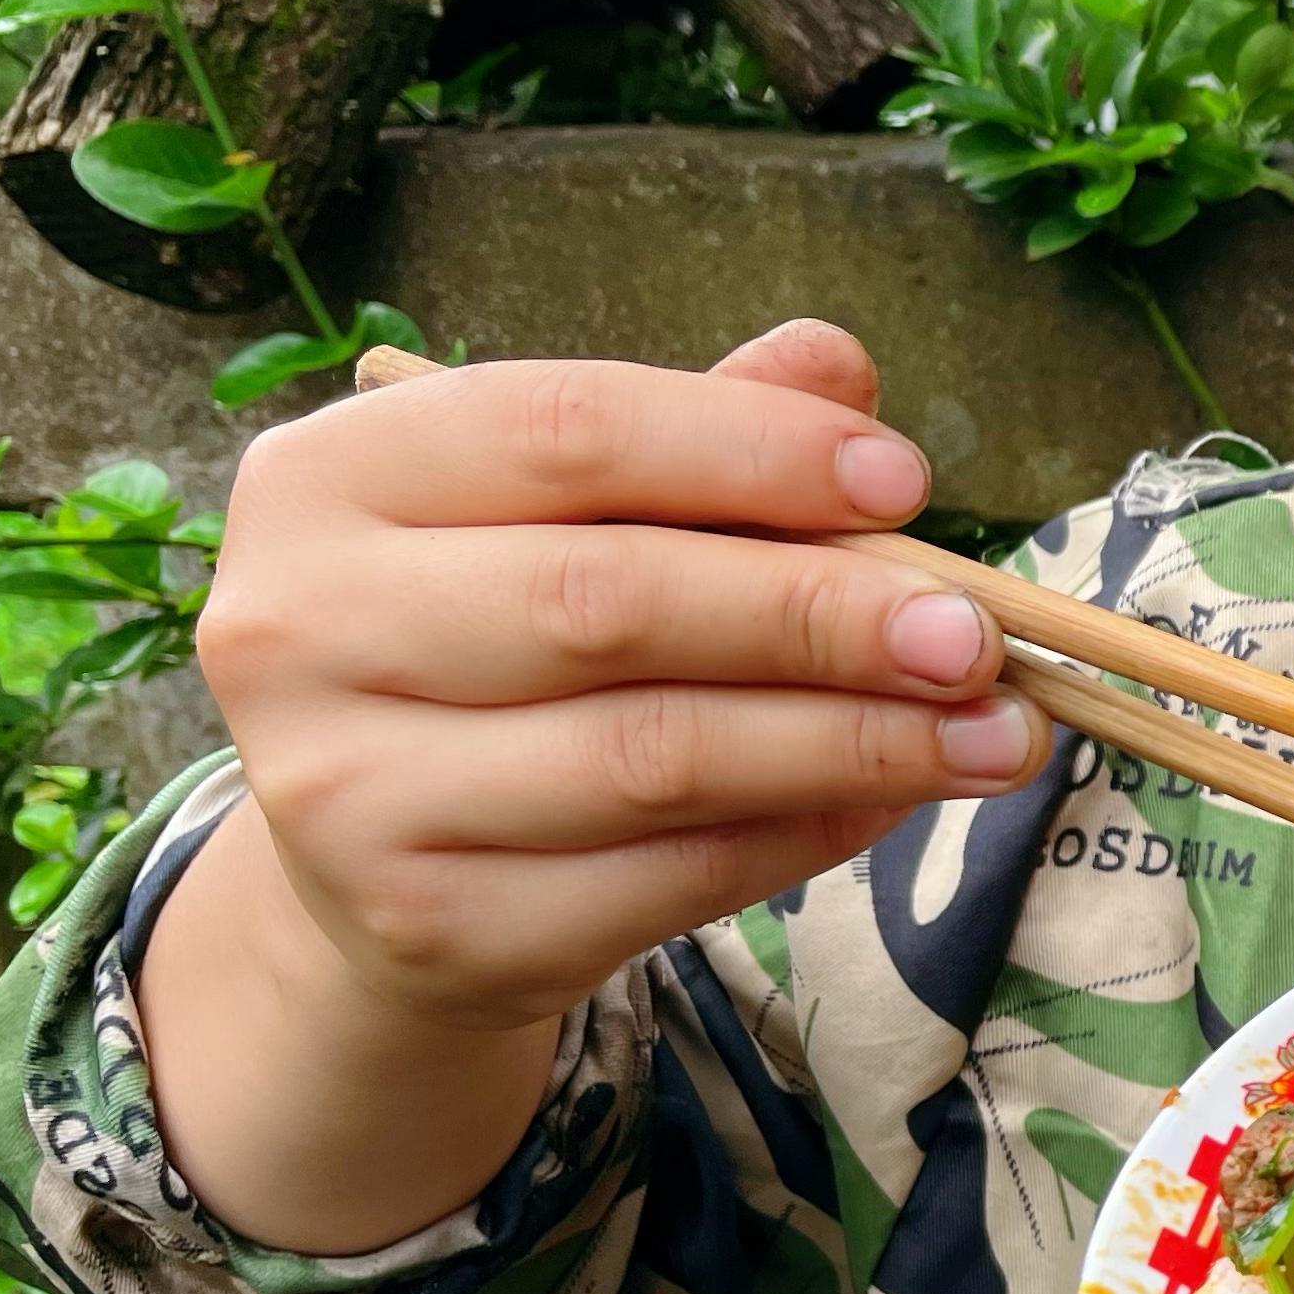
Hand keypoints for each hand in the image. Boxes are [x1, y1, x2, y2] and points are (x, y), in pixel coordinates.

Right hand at [189, 320, 1051, 1031]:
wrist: (384, 854)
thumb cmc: (507, 629)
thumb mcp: (580, 506)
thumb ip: (705, 430)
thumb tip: (841, 366)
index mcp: (330, 478)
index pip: (568, 432)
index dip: (753, 452)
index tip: (907, 482)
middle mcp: (299, 629)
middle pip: (611, 602)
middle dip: (824, 615)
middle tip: (979, 634)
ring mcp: (347, 795)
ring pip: (654, 756)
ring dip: (855, 741)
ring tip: (994, 730)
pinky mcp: (430, 928)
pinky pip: (667, 877)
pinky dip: (807, 832)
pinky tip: (897, 797)